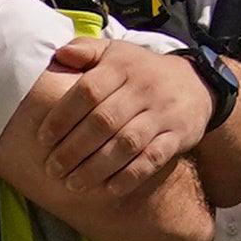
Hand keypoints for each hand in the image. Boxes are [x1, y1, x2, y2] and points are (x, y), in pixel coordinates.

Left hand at [52, 32, 213, 192]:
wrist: (197, 85)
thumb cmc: (142, 72)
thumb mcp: (116, 53)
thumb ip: (86, 51)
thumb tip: (58, 55)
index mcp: (122, 67)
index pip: (88, 91)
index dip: (62, 116)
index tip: (43, 138)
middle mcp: (143, 89)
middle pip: (104, 121)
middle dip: (73, 149)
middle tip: (52, 169)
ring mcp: (162, 113)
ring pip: (126, 144)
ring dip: (96, 167)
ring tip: (73, 184)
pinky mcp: (177, 136)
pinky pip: (153, 159)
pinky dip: (129, 176)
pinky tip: (108, 189)